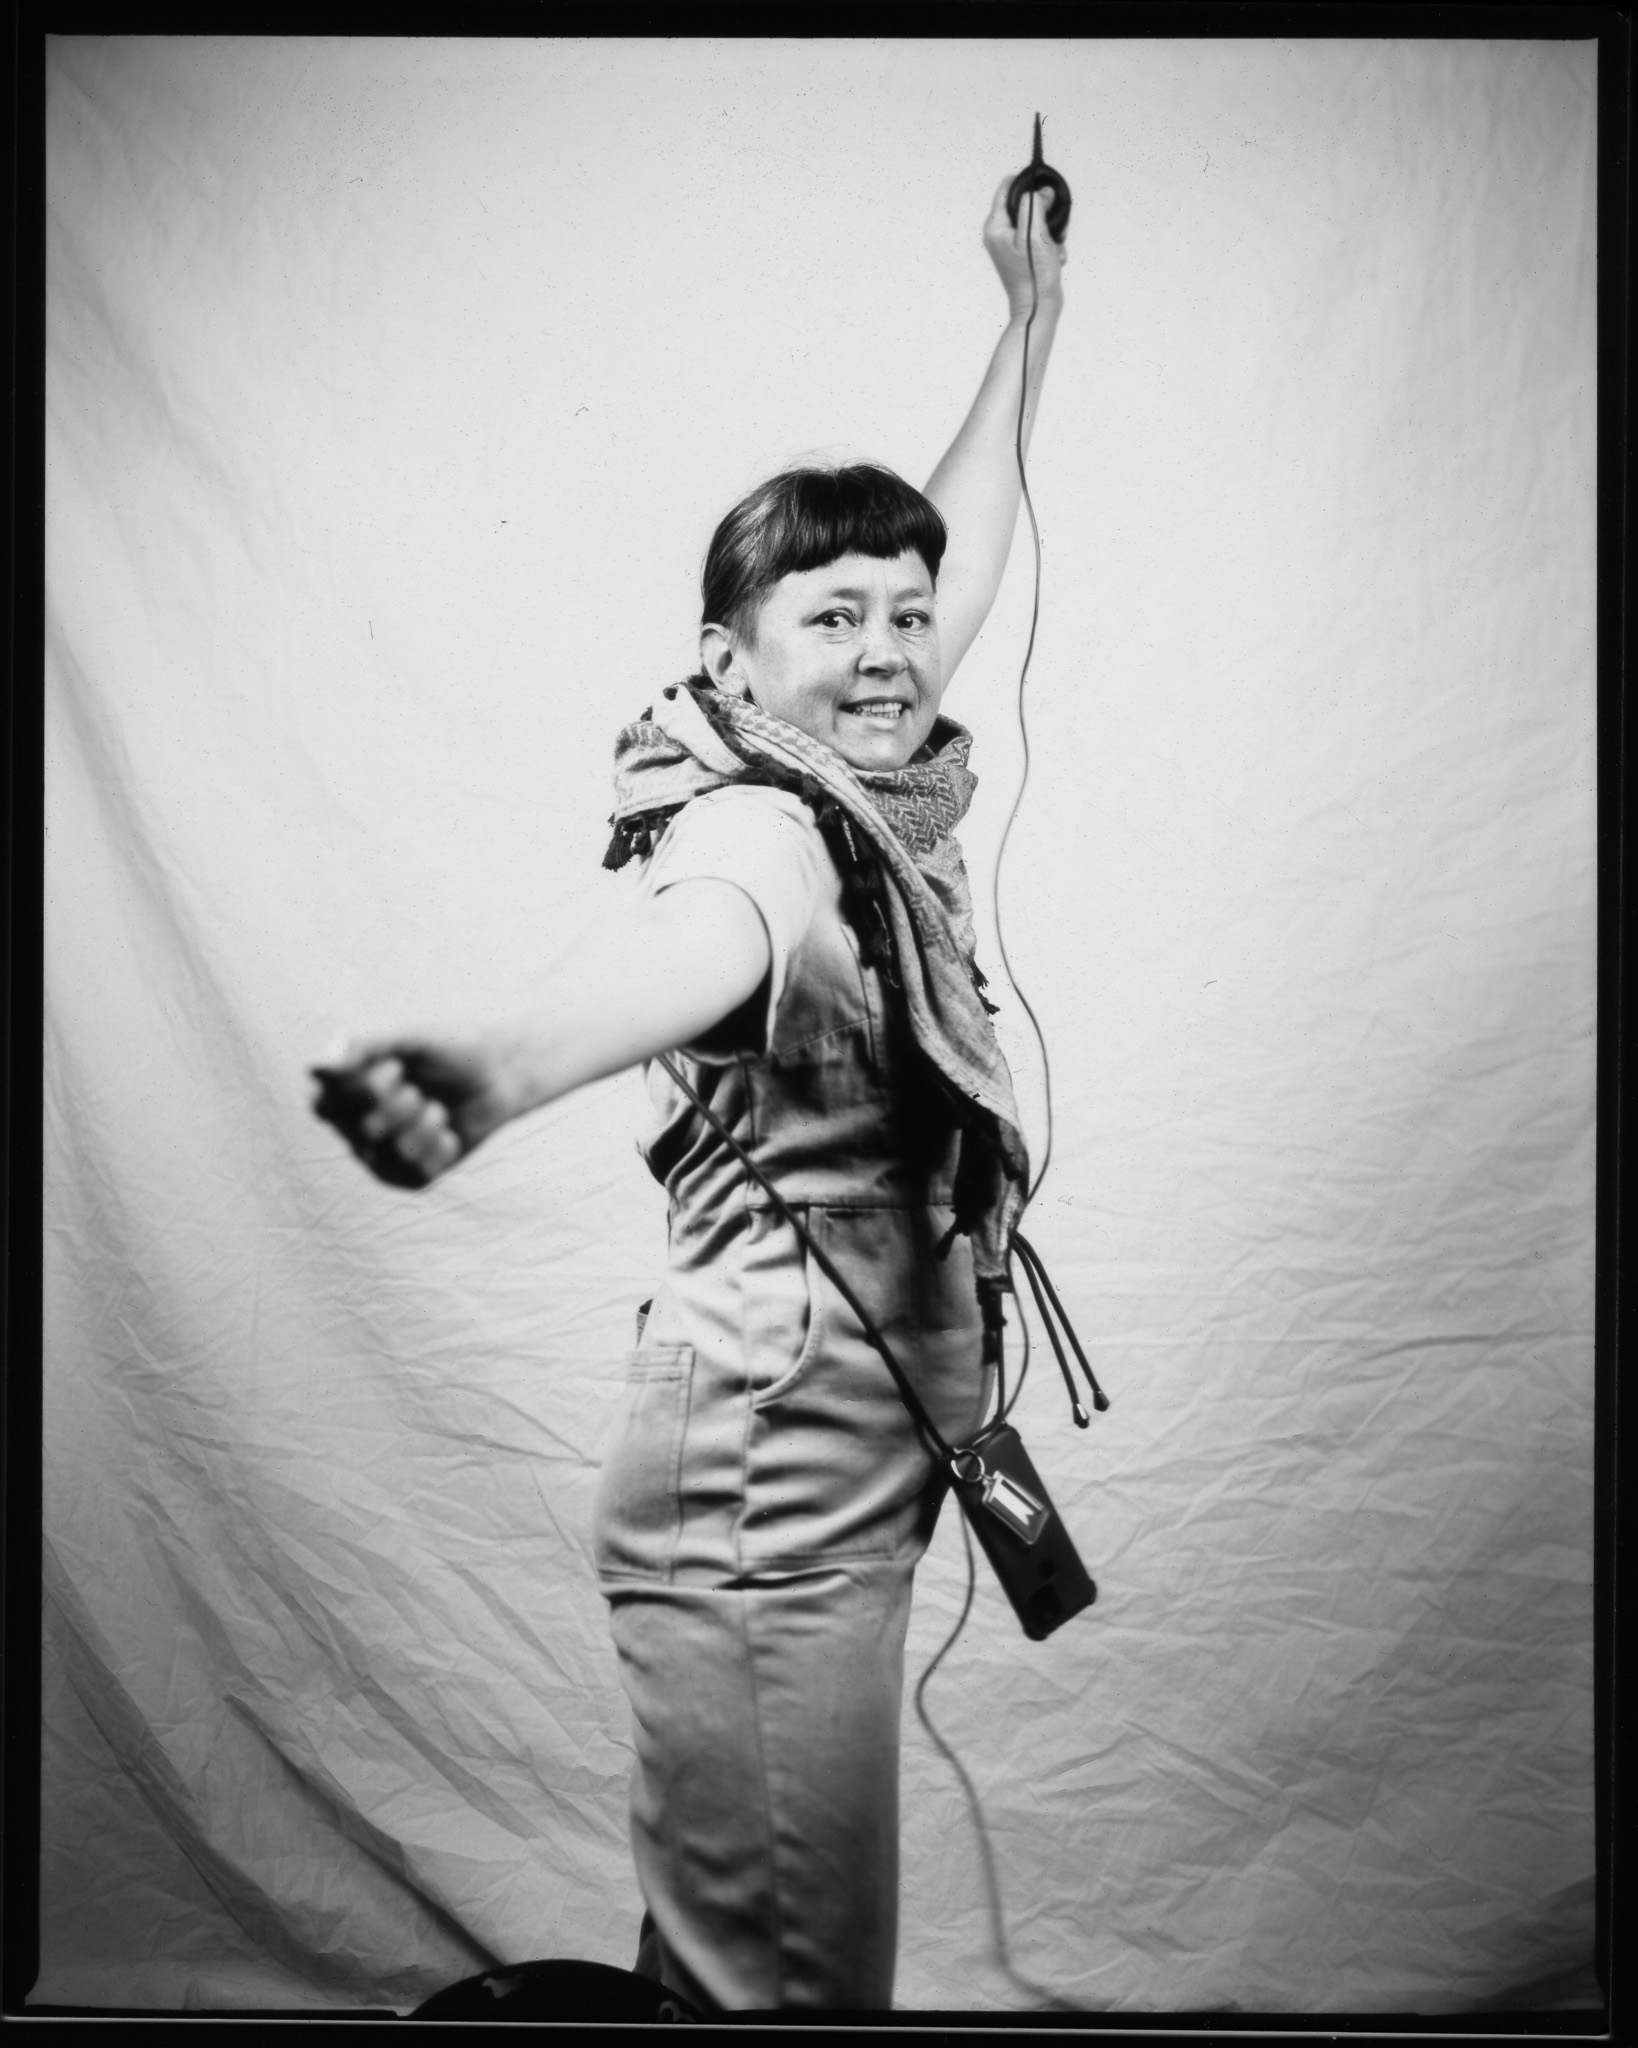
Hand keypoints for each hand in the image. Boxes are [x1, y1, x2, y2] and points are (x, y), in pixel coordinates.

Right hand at [309, 1036, 512, 1189]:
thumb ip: (364, 1046)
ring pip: (396, 1152)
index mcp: (340, 1092)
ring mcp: (379, 1156)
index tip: (395, 1066)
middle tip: (417, 1088)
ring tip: (436, 1107)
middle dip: (402, 1104)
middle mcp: (353, 1127)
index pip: (322, 1105)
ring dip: (426, 1122)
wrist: (496, 1074)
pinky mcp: (410, 1177)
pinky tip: (448, 1131)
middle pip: (365, 1129)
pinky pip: (420, 1171)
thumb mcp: (409, 1037)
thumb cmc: (445, 1049)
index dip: (361, 1089)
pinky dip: (442, 1145)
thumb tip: (317, 1066)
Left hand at [982, 174, 1066, 317]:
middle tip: (1053, 227)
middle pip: (1024, 204)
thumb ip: (1034, 205)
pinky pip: (1039, 238)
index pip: (1006, 188)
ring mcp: (1010, 245)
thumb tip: (1041, 191)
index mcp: (995, 226)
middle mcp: (999, 234)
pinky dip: (1050, 245)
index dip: (1025, 182)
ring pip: (1035, 221)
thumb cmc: (1034, 275)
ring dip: (1050, 231)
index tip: (1043, 187)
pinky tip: (1054, 257)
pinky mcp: (1021, 254)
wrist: (1038, 309)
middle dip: (1044, 213)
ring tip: (1054, 247)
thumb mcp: (1034, 233)